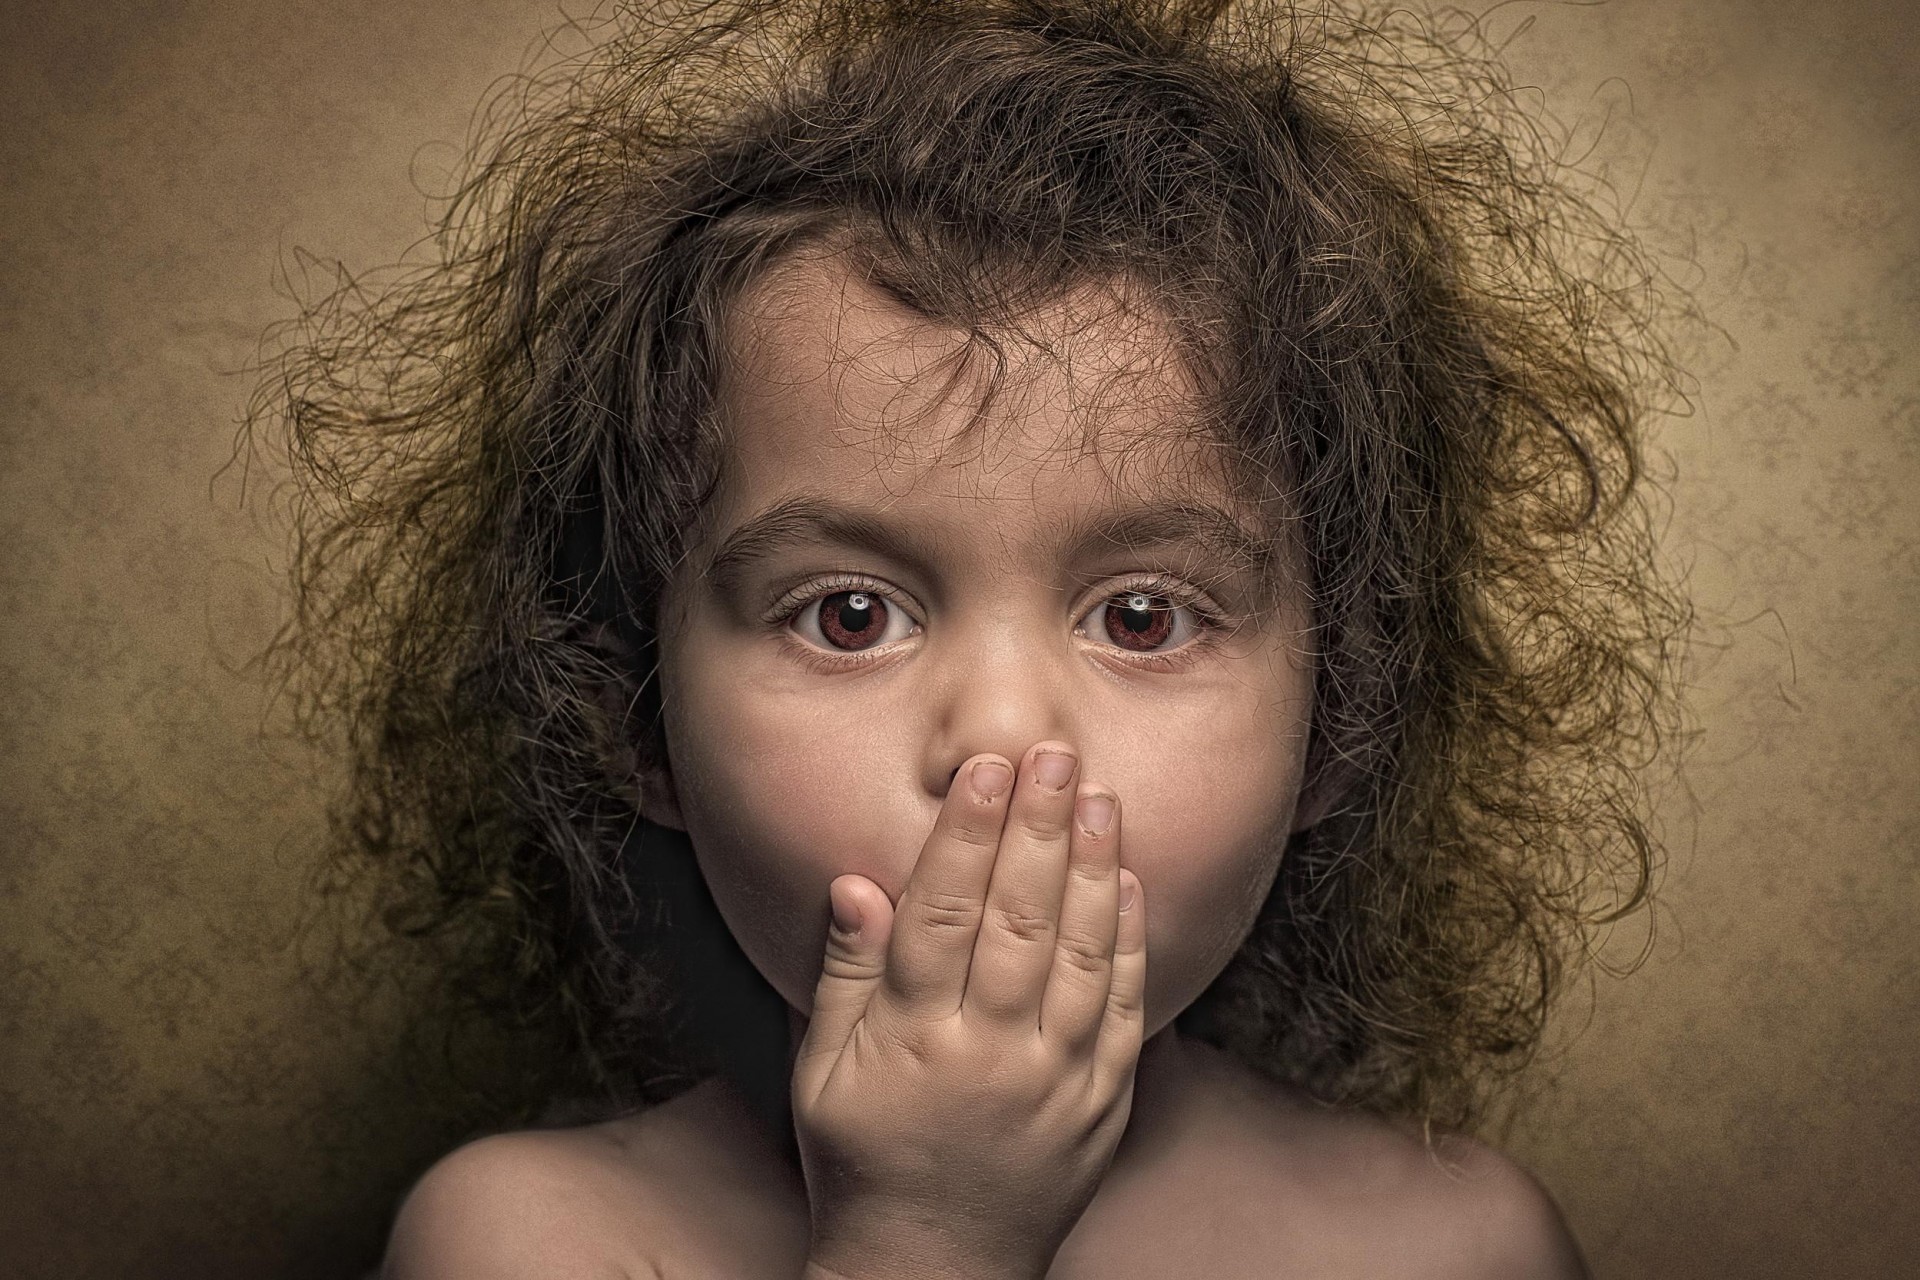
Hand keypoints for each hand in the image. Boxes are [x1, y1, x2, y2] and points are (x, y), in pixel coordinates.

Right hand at [791, 742, 1146, 1279]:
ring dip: (1091, 867)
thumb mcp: (822, 1074)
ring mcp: (1055, 1080)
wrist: (934, 1270)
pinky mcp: (1100, 1103)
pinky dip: (1129, 942)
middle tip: (1053, 753)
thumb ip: (846, 975)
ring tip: (1097, 795)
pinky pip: (1122, 1010)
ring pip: (1081, 953)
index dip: (966, 835)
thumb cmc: (862, 1161)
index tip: (984, 769)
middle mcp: (991, 1053)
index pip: (944, 914)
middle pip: (1019, 918)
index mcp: (914, 1039)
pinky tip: (1127, 881)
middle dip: (1038, 827)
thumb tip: (857, 883)